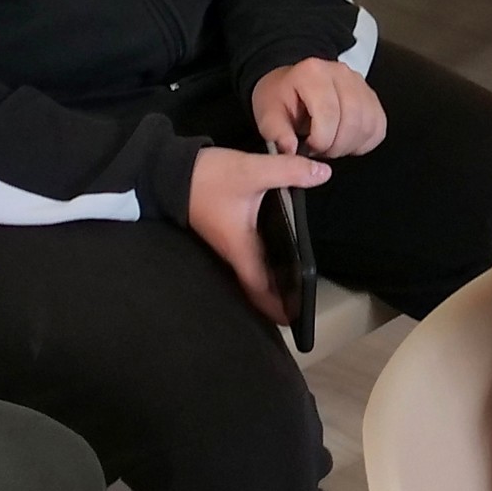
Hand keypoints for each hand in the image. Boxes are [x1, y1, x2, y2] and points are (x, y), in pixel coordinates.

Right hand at [185, 146, 335, 321]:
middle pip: (255, 283)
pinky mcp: (222, 228)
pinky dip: (261, 258)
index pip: (258, 287)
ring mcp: (224, 240)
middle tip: (298, 303)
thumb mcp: (251, 171)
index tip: (291, 320)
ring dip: (268, 278)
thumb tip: (323, 174)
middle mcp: (231, 250)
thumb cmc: (207, 178)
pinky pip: (245, 251)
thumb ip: (288, 171)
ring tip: (291, 283)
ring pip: (249, 268)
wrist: (167, 170)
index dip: (275, 305)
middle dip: (274, 296)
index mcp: (240, 247)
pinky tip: (274, 249)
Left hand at [252, 56, 385, 161]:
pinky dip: (364, 142)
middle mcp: (342, 73)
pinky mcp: (372, 97)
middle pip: (352, 119)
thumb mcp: (268, 112)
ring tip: (330, 145)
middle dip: (336, 145)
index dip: (321, 140)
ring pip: (368, 125)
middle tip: (319, 150)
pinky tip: (345, 142)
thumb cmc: (282, 97)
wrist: (293, 85)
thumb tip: (290, 149)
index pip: (329, 113)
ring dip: (350, 145)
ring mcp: (360, 84)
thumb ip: (276, 132)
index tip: (308, 147)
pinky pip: (378, 127)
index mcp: (313, 73)